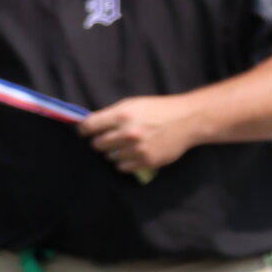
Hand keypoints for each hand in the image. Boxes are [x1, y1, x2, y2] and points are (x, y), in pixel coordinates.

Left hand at [78, 94, 195, 176]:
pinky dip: (125, 161)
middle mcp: (128, 133)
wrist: (188, 120)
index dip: (83, 129)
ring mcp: (137, 149)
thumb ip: (110, 114)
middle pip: (96, 144)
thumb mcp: (132, 104)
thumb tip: (86, 125)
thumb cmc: (158, 109)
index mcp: (122, 116)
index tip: (85, 131)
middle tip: (110, 137)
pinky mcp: (146, 161)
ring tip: (128, 143)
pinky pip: (122, 167)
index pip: (88, 127)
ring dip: (114, 151)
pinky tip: (134, 153)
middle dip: (101, 140)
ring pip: (109, 156)